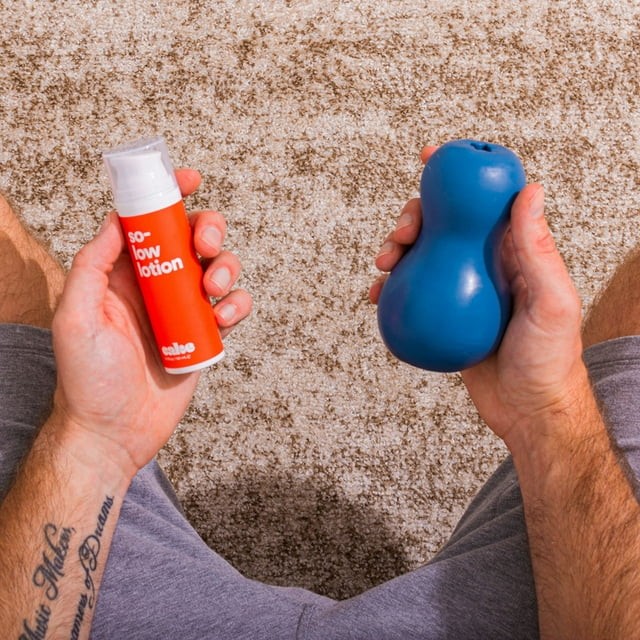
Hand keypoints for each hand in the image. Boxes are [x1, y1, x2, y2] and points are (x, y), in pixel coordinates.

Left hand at [50, 169, 251, 479]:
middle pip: (192, 239)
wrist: (114, 433)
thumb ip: (92, 265)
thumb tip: (116, 221)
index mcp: (122, 275)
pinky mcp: (204, 335)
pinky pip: (231, 308)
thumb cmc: (88, 381)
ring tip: (214, 288)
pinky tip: (222, 320)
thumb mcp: (76, 317)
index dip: (169, 196)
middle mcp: (156, 287)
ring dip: (227, 267)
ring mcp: (183, 311)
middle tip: (206, 244)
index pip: (148, 224)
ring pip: (218, 270)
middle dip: (208, 230)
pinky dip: (236, 306)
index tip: (188, 180)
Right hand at [371, 147, 585, 448]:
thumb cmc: (549, 358)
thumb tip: (530, 191)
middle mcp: (483, 263)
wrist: (528, 410)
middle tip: (402, 232)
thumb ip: (537, 250)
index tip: (431, 157)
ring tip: (384, 263)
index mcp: (511, 252)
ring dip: (395, 249)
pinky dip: (391, 290)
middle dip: (413, 215)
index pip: (484, 202)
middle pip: (441, 224)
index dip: (457, 176)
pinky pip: (411, 294)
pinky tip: (378, 295)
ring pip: (420, 255)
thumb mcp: (552, 301)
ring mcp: (460, 289)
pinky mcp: (442, 315)